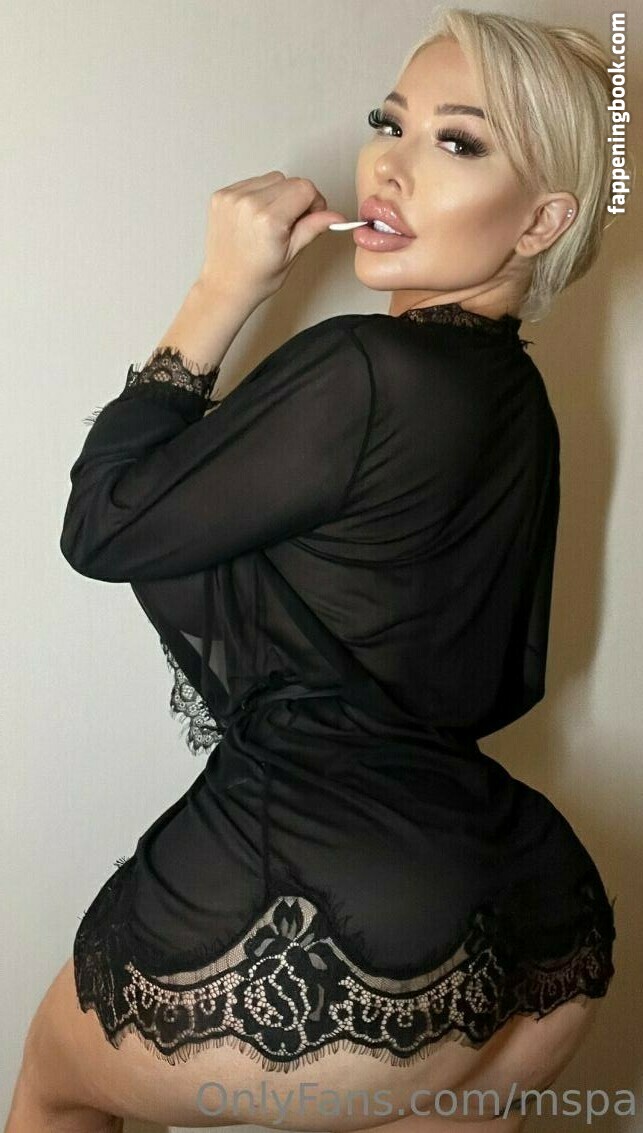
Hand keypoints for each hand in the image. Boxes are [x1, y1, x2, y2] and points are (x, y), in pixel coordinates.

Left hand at [197, 171, 347, 302]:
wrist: (224, 285)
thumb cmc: (255, 278)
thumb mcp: (291, 254)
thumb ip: (313, 228)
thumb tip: (336, 216)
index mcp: (268, 219)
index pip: (305, 188)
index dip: (315, 202)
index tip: (312, 216)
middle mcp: (248, 203)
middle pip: (290, 181)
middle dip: (297, 198)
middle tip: (291, 223)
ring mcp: (232, 197)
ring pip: (271, 179)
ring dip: (278, 194)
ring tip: (271, 220)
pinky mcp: (221, 195)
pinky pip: (251, 183)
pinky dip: (259, 195)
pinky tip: (256, 217)